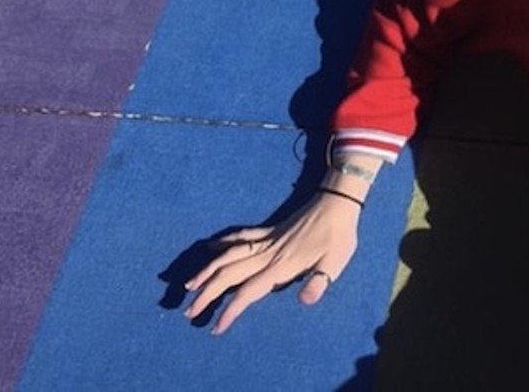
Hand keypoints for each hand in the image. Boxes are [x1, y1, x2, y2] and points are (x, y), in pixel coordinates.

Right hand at [183, 193, 360, 333]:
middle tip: (188, 312)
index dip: (232, 310)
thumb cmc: (339, 235)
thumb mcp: (336, 261)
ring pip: (229, 256)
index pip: (249, 291)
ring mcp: (267, 240)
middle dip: (207, 294)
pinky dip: (223, 242)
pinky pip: (241, 236)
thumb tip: (305, 300)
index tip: (216, 328)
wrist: (337, 201)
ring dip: (208, 270)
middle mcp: (268, 253)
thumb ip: (319, 281)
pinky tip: (209, 246)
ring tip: (189, 285)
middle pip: (230, 275)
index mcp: (281, 266)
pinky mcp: (270, 230)